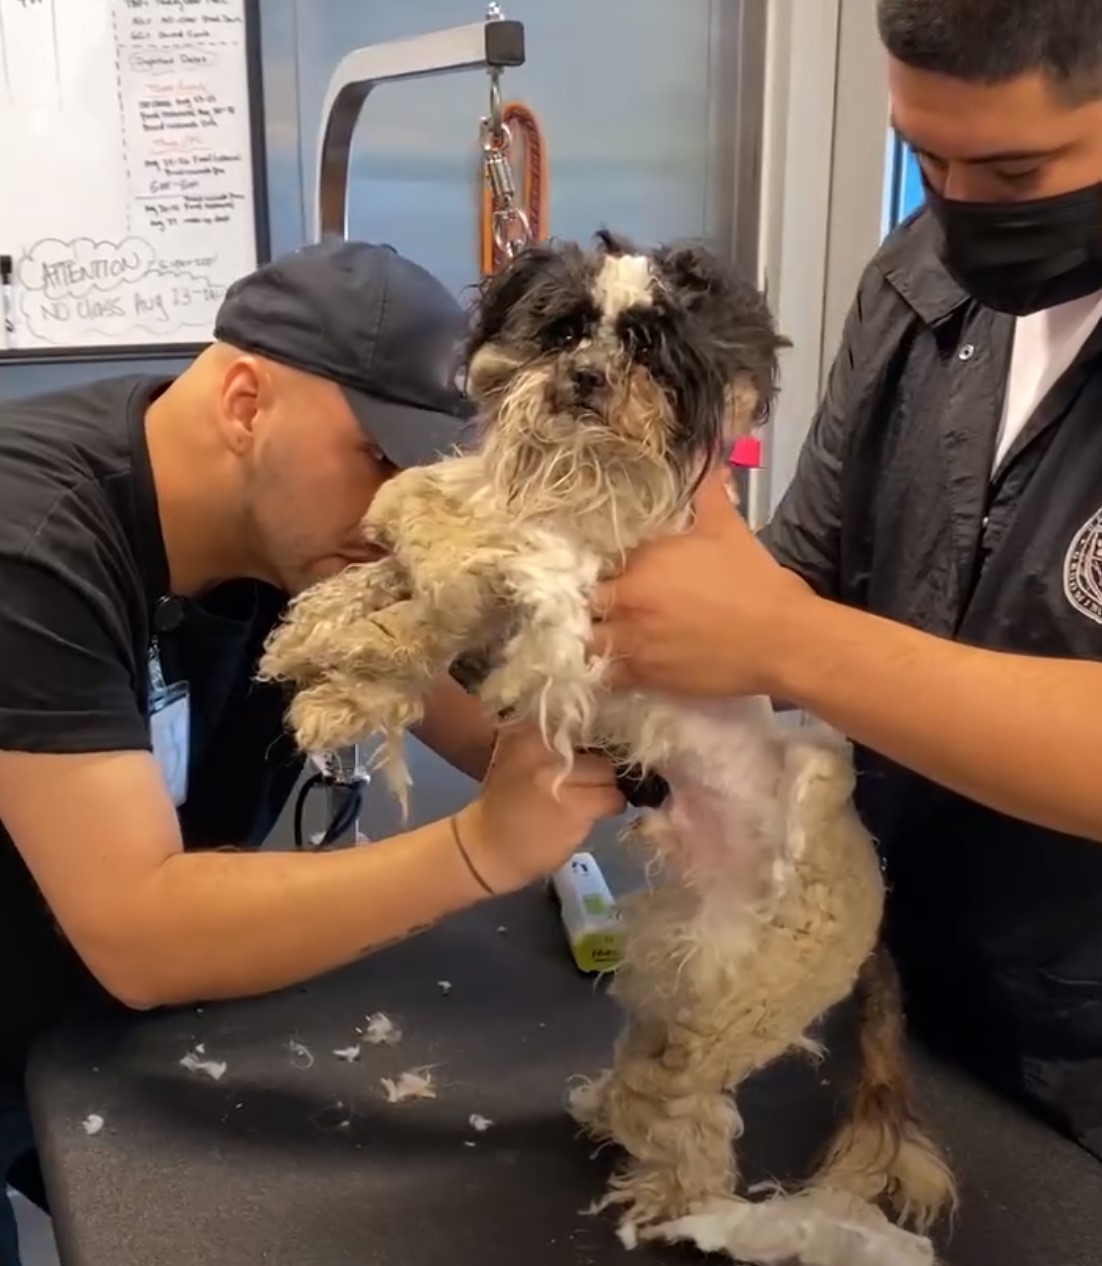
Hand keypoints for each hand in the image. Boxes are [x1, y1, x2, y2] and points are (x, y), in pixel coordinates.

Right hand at [458, 721, 624, 893]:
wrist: (487, 849)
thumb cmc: (505, 800)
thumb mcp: (519, 756)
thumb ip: (553, 740)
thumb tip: (602, 732)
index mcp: (527, 729)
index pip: (579, 717)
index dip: (591, 734)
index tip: (588, 751)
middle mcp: (542, 748)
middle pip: (598, 746)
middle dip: (599, 765)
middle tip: (587, 780)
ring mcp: (560, 777)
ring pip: (608, 773)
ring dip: (606, 787)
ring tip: (590, 797)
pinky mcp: (576, 807)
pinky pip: (612, 799)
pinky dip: (611, 805)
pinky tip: (595, 812)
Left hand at [590, 469, 814, 696]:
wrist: (780, 638)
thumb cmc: (753, 581)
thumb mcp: (728, 528)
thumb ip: (709, 494)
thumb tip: (712, 463)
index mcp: (640, 563)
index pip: (596, 562)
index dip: (600, 567)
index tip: (609, 571)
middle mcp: (628, 603)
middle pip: (584, 604)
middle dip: (590, 603)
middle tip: (603, 605)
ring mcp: (634, 644)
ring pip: (588, 642)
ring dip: (593, 637)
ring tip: (605, 635)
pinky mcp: (647, 678)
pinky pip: (607, 677)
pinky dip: (608, 671)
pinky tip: (616, 665)